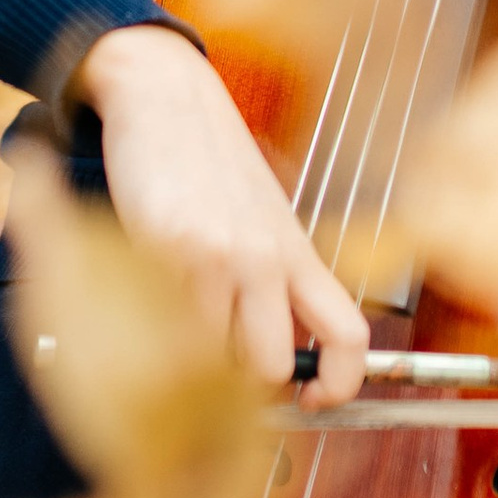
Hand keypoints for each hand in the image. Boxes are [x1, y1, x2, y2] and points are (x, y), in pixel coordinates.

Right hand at [77, 24, 369, 408]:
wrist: (166, 96)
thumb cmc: (210, 162)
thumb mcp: (264, 219)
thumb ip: (277, 282)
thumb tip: (278, 354)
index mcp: (297, 253)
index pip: (350, 338)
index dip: (340, 385)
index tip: (314, 401)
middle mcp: (264, 257)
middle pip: (271, 366)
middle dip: (243, 383)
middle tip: (218, 363)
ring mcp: (216, 254)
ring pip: (213, 356)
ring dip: (192, 357)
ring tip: (176, 321)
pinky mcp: (165, 247)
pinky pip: (165, 322)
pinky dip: (155, 327)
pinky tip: (148, 294)